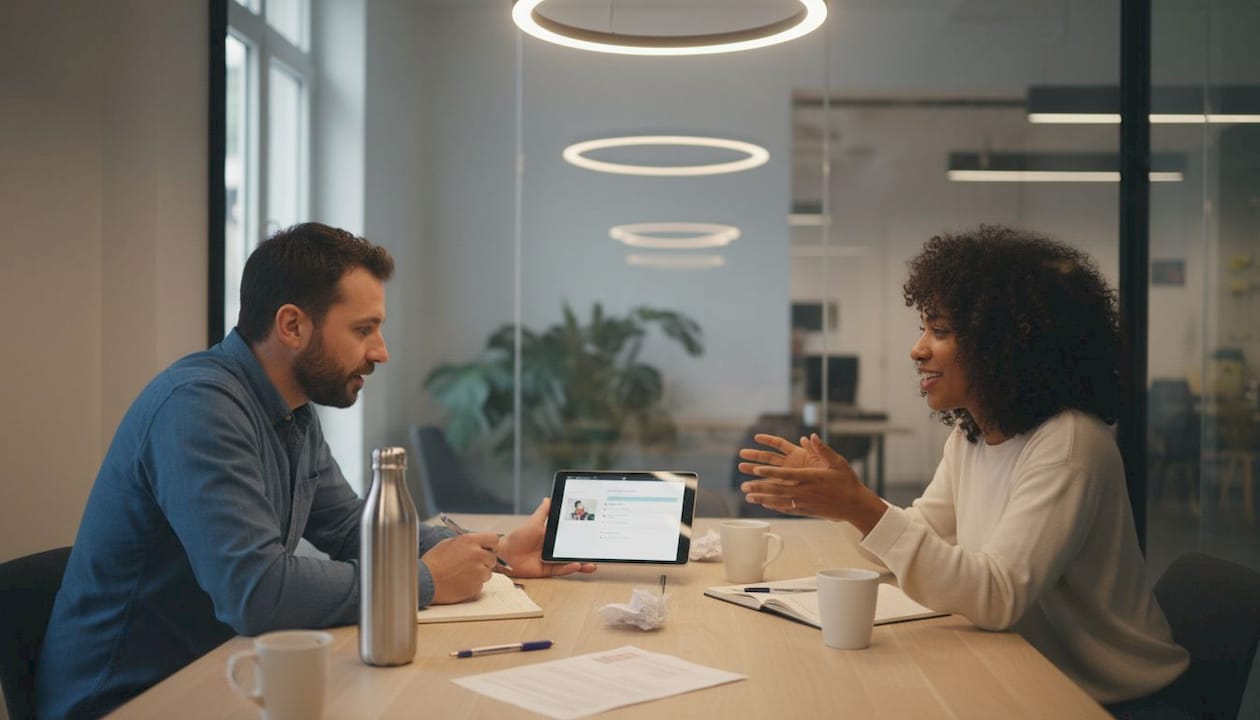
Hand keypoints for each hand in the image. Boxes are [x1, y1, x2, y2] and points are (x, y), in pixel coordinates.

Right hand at [422, 533, 496, 603]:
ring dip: (479, 574)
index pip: (494, 539)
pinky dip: (473, 584)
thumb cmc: (434, 562)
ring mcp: (478, 572)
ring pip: (488, 572)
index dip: (490, 545)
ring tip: (462, 574)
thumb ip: (468, 542)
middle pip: (492, 557)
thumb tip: (479, 544)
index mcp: (470, 541)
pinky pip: (481, 584)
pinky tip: (460, 582)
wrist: (425, 581)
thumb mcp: (449, 543)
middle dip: (484, 561)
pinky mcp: (476, 586)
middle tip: (470, 564)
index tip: (487, 549)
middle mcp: (477, 555)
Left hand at [498, 498, 596, 577]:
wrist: (504, 554)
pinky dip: (569, 568)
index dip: (581, 537)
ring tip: (591, 564)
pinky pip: (560, 570)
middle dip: (586, 554)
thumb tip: (549, 498)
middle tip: (597, 554)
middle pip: (573, 551)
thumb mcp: (533, 522)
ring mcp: (551, 560)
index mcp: (551, 537)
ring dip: (581, 563)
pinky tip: (576, 565)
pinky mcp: (547, 570)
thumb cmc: (517, 537)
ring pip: (570, 562)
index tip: (593, 535)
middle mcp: (553, 549)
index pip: (570, 537)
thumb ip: (543, 512)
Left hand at [739, 434, 887, 533]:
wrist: (856, 505)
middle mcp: (806, 491)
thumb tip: (810, 436)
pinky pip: (787, 509)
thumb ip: (822, 450)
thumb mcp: (838, 462)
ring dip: (763, 498)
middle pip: (778, 489)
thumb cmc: (847, 482)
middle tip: (744, 486)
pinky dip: (774, 506)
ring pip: (779, 501)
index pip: (786, 475)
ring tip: (748, 496)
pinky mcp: (807, 511)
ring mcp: (805, 502)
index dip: (770, 472)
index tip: (757, 470)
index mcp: (811, 478)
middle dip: (760, 487)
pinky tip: (764, 505)